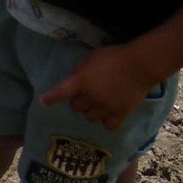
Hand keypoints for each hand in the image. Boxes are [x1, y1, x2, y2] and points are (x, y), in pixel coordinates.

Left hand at [41, 43, 155, 131]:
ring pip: (89, 118)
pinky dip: (106, 121)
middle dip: (78, 101)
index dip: (51, 98)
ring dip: (91, 111)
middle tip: (87, 93)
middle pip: (76, 107)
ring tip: (100, 102)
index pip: (61, 92)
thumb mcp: (91, 57)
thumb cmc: (114, 57)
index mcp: (82, 81)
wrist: (140, 65)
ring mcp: (106, 108)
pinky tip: (109, 113)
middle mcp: (91, 97)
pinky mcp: (120, 115)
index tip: (42, 102)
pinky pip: (107, 126)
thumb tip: (75, 79)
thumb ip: (80, 69)